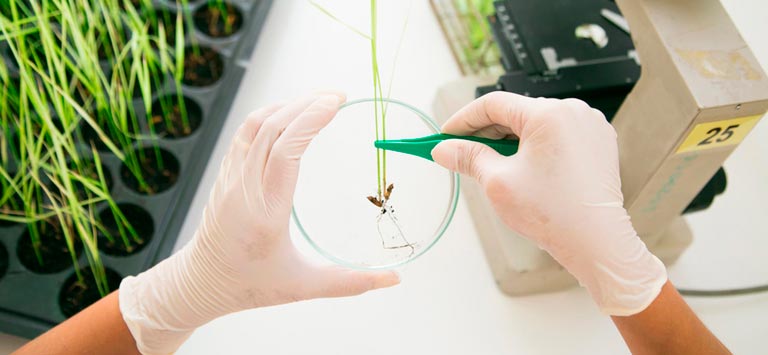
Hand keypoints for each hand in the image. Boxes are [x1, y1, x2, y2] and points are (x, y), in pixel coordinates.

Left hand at [119, 93, 399, 354]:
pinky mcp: (225, 173)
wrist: (200, 282)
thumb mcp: (303, 288)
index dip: (310, 121)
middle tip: (338, 95)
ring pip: (255, 125)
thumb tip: (394, 280)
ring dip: (288, 105)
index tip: (335, 103)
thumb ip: (351, 283)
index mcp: (266, 212)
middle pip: (272, 128)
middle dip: (306, 104)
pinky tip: (289, 114)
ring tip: (318, 99)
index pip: (286, 151)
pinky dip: (269, 114)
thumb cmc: (251, 285)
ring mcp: (231, 177)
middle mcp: (244, 188)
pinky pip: (245, 132)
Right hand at [431, 92, 665, 315]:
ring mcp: (589, 126)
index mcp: (549, 114)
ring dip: (510, 140)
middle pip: (516, 112)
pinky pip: (557, 135)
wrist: (597, 241)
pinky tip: (521, 168)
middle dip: (486, 132)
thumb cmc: (554, 214)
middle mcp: (573, 112)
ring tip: (492, 165)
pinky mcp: (597, 142)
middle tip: (462, 152)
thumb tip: (444, 149)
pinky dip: (535, 146)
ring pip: (535, 124)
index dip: (464, 119)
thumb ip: (468, 157)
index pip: (494, 104)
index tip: (446, 135)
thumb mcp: (497, 182)